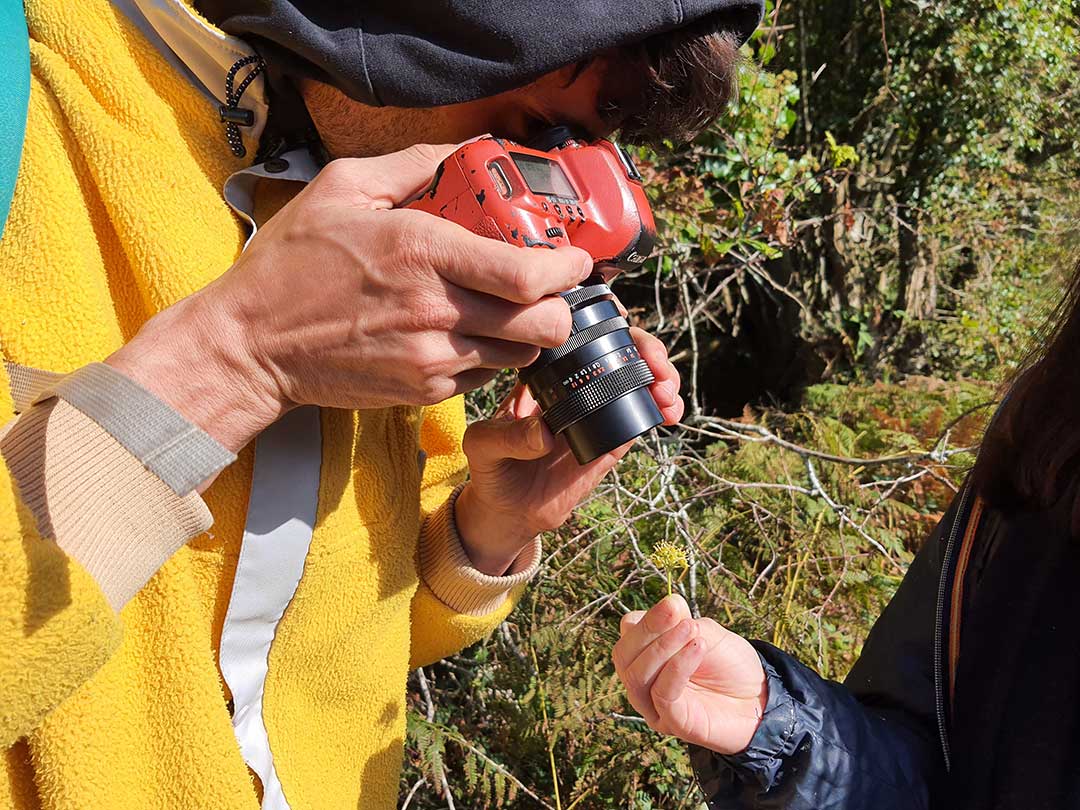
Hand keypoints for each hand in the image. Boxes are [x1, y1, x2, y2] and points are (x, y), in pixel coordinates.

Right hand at [107, 144, 592, 451]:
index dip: (567, 269)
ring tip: (510, 309)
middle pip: (541, 325)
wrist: (251, 347)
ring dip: (527, 333)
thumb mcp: (341, 188)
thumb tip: (461, 151)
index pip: (527, 274)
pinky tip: (466, 332)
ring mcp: (433, 357)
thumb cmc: (289, 266)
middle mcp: (437, 311)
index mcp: (422, 252)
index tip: (575, 258)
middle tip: (552, 288)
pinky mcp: (424, 389)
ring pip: (521, 356)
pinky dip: (490, 355)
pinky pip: (484, 376)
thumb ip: (411, 166)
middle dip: (561, 307)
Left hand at [454, 328, 682, 574]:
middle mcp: (574, 382)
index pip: (576, 331)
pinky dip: (662, 409)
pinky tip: (669, 414)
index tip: (619, 322)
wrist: (508, 510)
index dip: (604, 318)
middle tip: (656, 367)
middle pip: (618, 348)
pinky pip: (643, 416)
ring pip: (638, 378)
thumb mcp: (482, 447)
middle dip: (646, 349)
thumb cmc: (488, 467)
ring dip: (662, 376)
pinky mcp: (613, 438)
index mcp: (542, 370)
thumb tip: (547, 434)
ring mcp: (598, 408)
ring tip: (666, 392)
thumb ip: (507, 437)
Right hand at [612, 594, 766, 754]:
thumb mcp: (706, 633)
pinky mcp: (671, 723)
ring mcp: (653, 705)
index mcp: (645, 654)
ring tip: (691, 630)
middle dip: (647, 630)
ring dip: (662, 647)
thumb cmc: (729, 664)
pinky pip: (662, 694)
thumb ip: (683, 621)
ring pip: (636, 676)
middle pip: (623, 655)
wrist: (760, 697)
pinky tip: (698, 647)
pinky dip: (678, 667)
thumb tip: (669, 602)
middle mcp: (642, 681)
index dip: (646, 619)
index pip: (628, 633)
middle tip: (676, 612)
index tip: (673, 605)